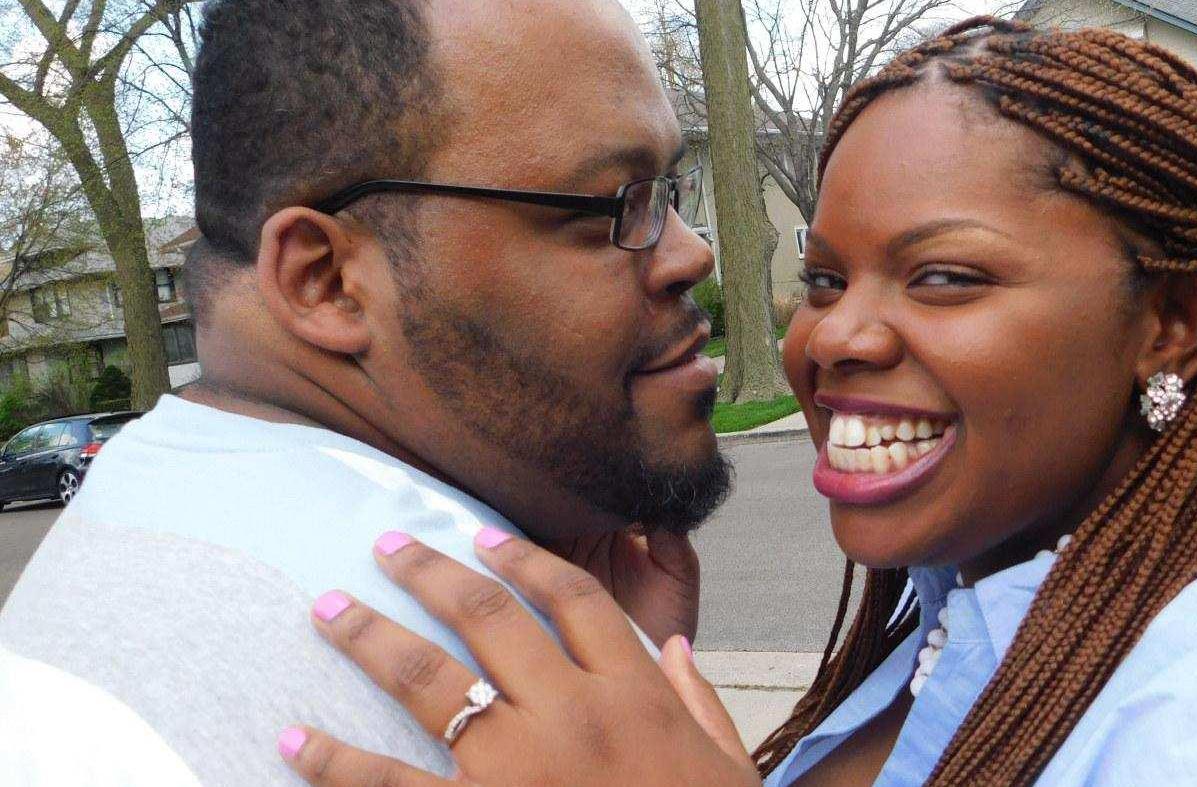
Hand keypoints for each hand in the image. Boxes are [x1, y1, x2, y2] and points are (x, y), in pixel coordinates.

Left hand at [279, 531, 757, 786]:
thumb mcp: (727, 765)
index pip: (574, 601)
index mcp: (634, 695)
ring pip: (429, 680)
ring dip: (372, 637)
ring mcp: (516, 768)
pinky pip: (389, 785)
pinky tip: (294, 738)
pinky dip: (335, 761)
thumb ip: (700, 702)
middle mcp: (570, 715)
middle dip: (431, 574)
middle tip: (387, 545)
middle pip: (490, 620)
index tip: (486, 537)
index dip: (526, 561)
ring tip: (329, 608)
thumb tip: (675, 652)